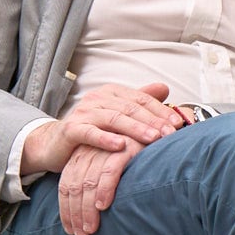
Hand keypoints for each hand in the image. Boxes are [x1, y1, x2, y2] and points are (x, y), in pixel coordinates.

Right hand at [19, 82, 181, 181]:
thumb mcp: (117, 116)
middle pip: (130, 108)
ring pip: (113, 119)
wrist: (55, 144)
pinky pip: (90, 133)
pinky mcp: (71, 130)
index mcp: (112, 93)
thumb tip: (165, 88)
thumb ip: (140, 101)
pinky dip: (105, 139)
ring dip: (135, 129)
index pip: (142, 99)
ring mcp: (83, 113)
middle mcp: (97, 99)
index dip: (161, 110)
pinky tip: (120, 146)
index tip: (179, 124)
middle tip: (171, 133)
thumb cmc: (91, 130)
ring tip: (153, 138)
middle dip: (153, 121)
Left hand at [57, 138, 137, 234]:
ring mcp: (105, 148)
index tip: (70, 230)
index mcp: (81, 155)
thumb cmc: (133, 159)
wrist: (156, 135)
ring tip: (90, 228)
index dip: (66, 210)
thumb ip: (95, 185)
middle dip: (75, 213)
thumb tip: (85, 217)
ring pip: (88, 182)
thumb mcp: (107, 169)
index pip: (65, 185)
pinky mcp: (124, 148)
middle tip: (81, 234)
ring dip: (87, 209)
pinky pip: (109, 172)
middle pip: (74, 186)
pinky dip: (103, 190)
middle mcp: (89, 150)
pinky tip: (103, 206)